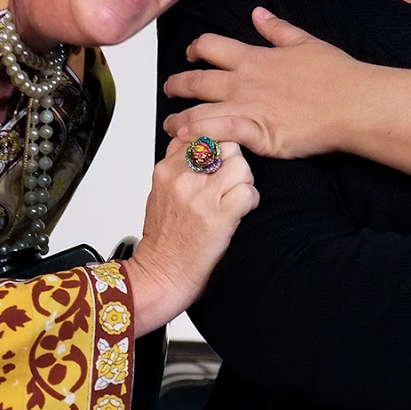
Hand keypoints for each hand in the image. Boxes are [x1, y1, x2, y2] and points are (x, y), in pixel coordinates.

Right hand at [122, 135, 257, 335]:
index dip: (216, 149)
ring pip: (240, 165)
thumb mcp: (160, 193)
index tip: (217, 166)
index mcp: (166, 169)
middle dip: (233, 162)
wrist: (160, 275)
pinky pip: (248, 192)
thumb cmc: (164, 240)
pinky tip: (240, 212)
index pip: (201, 134)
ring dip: (244, 181)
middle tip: (230, 184)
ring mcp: (200, 196)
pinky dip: (250, 201)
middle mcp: (182, 178)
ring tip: (235, 198)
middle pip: (224, 145)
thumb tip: (199, 149)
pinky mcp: (218, 216)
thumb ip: (177, 168)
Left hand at [162, 7, 356, 158]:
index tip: (191, 54)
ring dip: (179, 120)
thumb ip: (276, 29)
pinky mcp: (256, 134)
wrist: (351, 102)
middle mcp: (243, 82)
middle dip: (177, 84)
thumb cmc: (335, 74)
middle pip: (196, 80)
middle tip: (170, 88)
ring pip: (198, 112)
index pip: (211, 45)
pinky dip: (199, 138)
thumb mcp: (304, 42)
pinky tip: (187, 143)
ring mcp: (247, 108)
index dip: (195, 48)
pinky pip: (218, 134)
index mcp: (254, 58)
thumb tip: (257, 13)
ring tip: (170, 127)